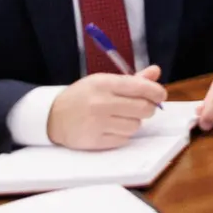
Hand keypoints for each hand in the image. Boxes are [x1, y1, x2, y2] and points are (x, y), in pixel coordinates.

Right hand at [47, 65, 165, 149]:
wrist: (52, 116)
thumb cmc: (83, 96)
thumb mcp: (104, 81)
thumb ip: (132, 79)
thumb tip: (156, 72)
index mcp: (104, 84)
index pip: (141, 87)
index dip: (156, 92)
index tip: (160, 95)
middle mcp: (101, 103)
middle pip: (144, 108)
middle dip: (148, 108)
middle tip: (142, 107)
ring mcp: (97, 124)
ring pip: (136, 126)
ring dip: (133, 122)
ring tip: (121, 117)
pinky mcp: (95, 141)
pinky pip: (124, 139)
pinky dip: (122, 134)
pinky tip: (112, 127)